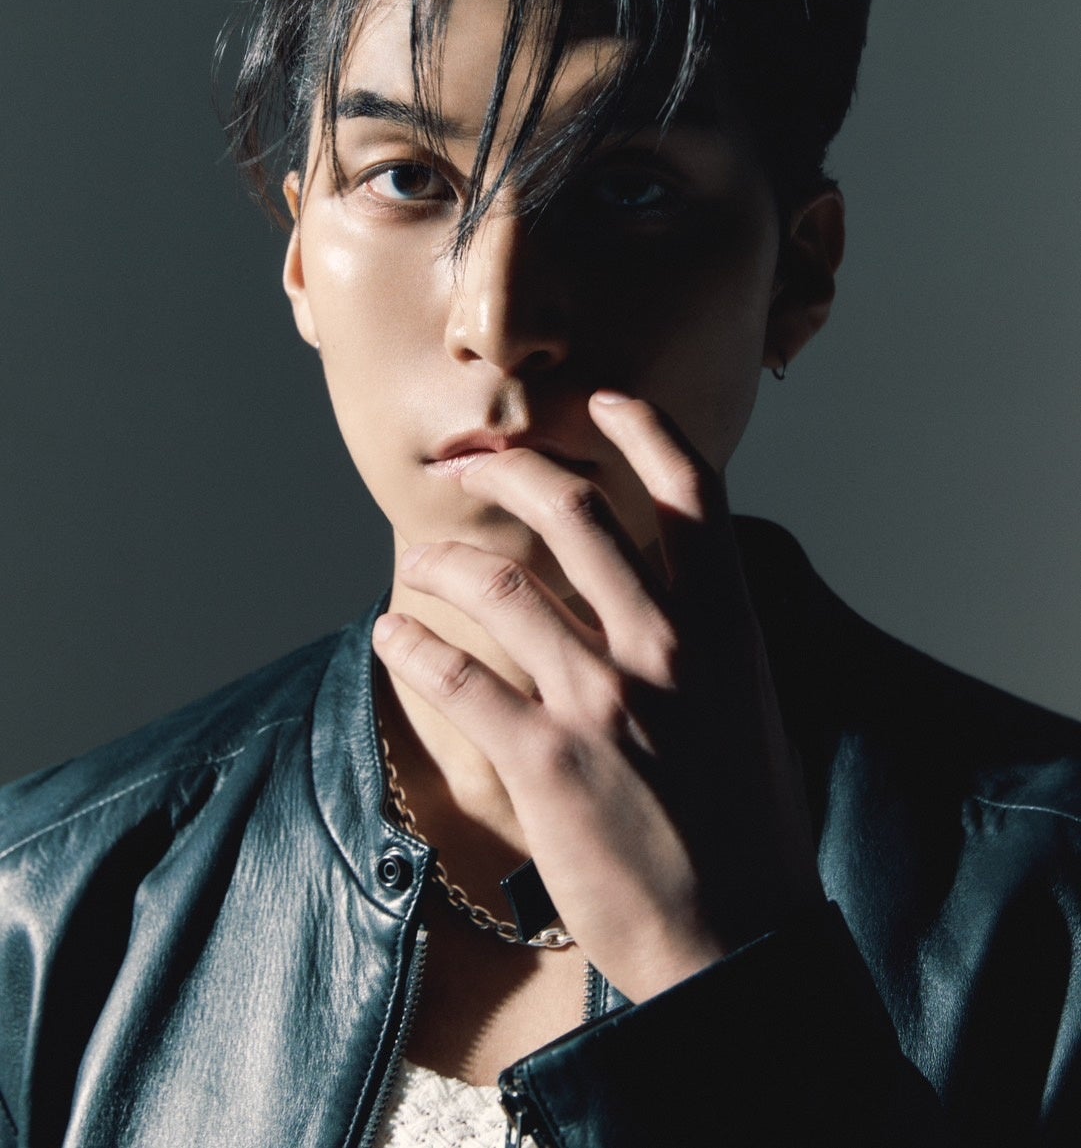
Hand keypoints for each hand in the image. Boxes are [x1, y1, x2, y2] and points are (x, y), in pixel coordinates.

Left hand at [371, 391, 822, 1003]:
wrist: (737, 939)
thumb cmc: (749, 829)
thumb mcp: (751, 708)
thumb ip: (711, 637)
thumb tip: (674, 588)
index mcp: (726, 623)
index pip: (691, 488)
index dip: (641, 426)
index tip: (598, 398)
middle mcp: (666, 642)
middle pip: (574, 507)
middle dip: (507, 468)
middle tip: (465, 464)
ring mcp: (602, 696)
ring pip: (498, 581)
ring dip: (440, 559)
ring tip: (414, 560)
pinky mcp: (544, 758)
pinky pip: (456, 677)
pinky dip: (410, 646)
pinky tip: (389, 636)